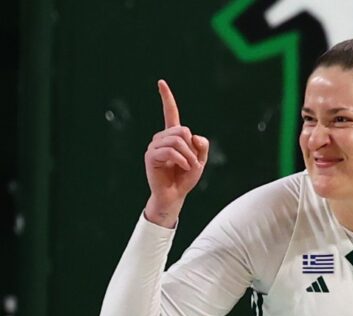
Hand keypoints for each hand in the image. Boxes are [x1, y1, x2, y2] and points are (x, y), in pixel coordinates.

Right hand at [143, 79, 209, 226]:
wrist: (174, 195)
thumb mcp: (200, 161)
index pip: (170, 113)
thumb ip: (202, 146)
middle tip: (192, 162)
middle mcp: (161, 138)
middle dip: (192, 147)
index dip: (167, 98)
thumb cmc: (185, 178)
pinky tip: (182, 168)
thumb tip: (193, 135)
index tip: (161, 82)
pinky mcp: (151, 156)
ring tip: (188, 167)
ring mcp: (154, 146)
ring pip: (178, 140)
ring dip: (189, 156)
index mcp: (173, 136)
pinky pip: (171, 151)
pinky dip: (182, 160)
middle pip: (182, 130)